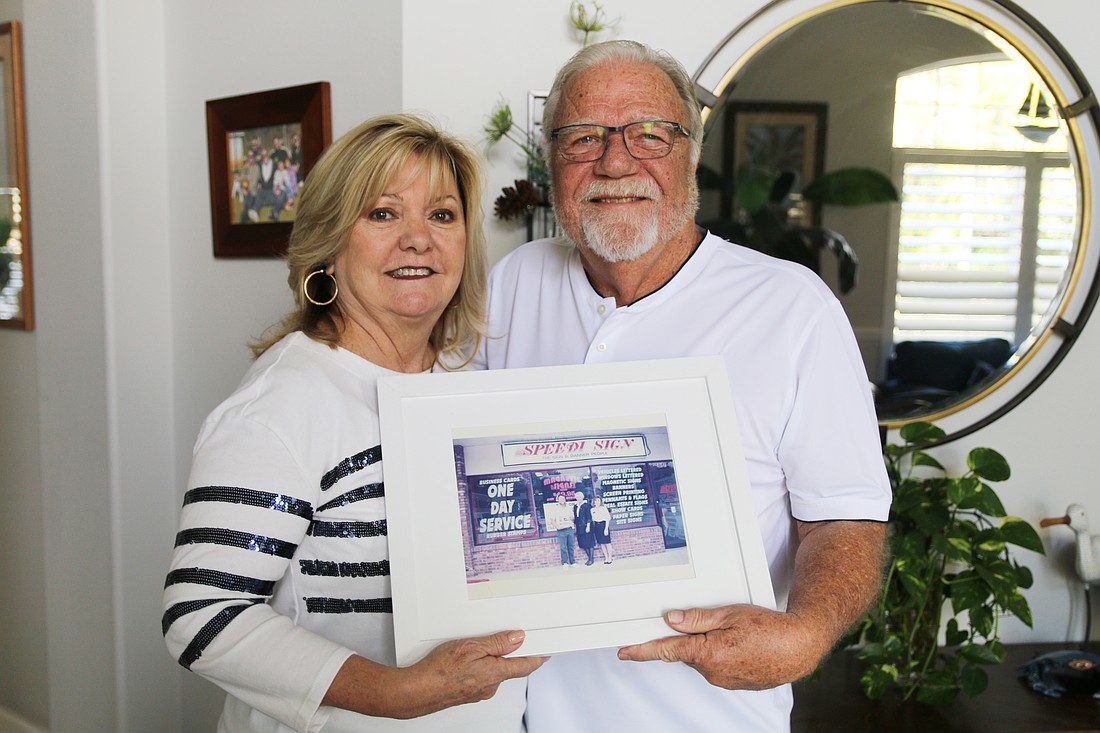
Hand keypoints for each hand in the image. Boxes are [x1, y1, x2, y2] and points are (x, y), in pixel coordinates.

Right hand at [325, 630, 546, 718]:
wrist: (417, 691)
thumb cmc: (439, 671)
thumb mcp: (471, 647)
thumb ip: (497, 643)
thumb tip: (518, 638)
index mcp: (495, 673)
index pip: (526, 665)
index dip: (539, 656)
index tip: (548, 650)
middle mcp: (491, 685)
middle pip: (510, 667)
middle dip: (511, 653)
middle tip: (510, 636)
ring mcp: (480, 691)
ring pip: (494, 671)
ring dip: (492, 659)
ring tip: (477, 645)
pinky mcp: (469, 692)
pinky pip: (481, 676)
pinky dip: (480, 666)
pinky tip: (466, 659)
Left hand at [616, 604, 828, 690]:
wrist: (800, 647)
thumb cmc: (770, 629)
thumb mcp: (729, 614)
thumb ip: (697, 619)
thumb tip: (672, 620)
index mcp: (707, 653)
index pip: (666, 651)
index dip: (642, 651)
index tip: (625, 651)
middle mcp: (712, 671)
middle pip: (686, 652)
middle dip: (691, 637)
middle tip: (714, 622)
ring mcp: (724, 680)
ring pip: (703, 658)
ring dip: (710, 645)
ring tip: (735, 631)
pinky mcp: (735, 683)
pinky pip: (718, 666)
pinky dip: (722, 653)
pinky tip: (739, 643)